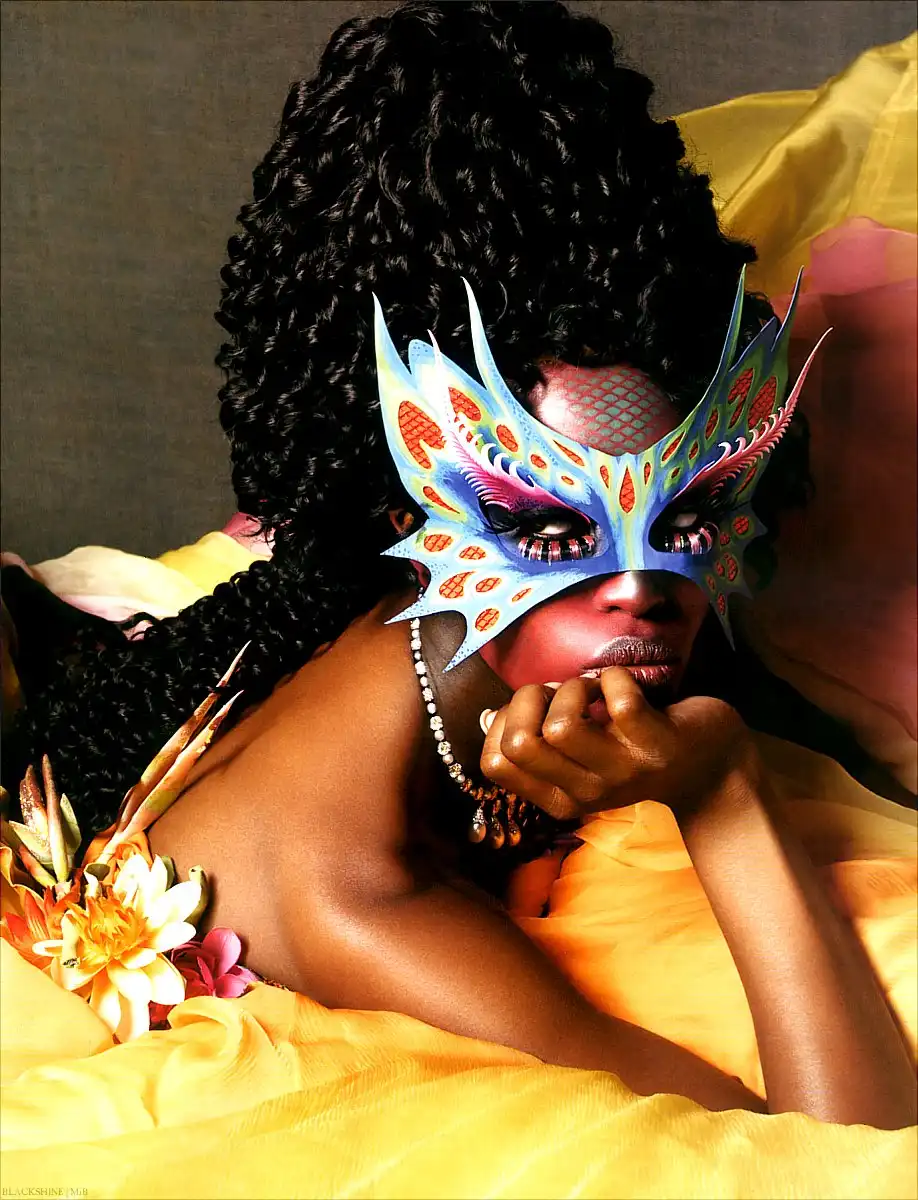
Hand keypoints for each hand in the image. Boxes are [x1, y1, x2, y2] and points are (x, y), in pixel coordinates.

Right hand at [479, 668, 758, 820]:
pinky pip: (616, 699)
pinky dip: (613, 677)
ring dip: (571, 688)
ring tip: (591, 689)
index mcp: (559, 797)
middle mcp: (586, 792)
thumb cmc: (635, 749)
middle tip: (558, 692)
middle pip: (521, 744)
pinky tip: (622, 684)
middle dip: (529, 699)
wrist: (712, 767)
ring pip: (561, 726)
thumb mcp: (581, 757)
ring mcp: (621, 771)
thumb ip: (538, 742)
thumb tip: (488, 717)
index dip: (502, 722)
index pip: (495, 764)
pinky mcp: (654, 743)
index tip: (532, 708)